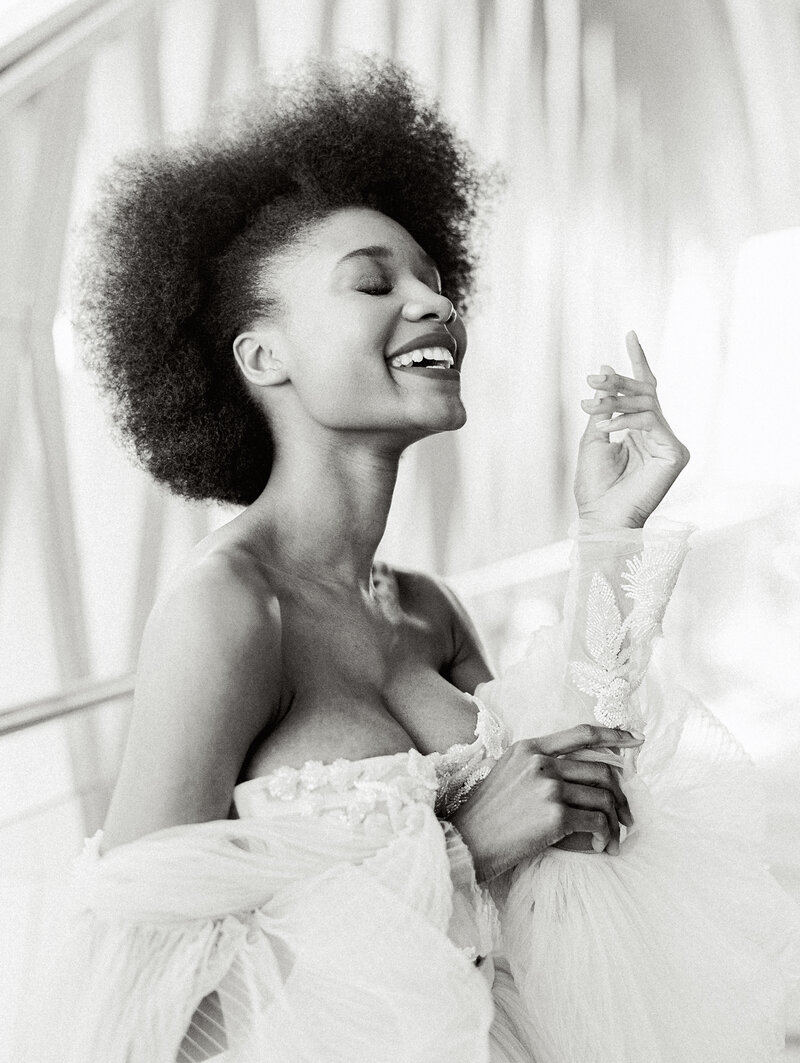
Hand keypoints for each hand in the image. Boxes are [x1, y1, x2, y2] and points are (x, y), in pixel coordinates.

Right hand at [449, 725, 643, 882]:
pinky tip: (599, 847)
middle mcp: (541, 761)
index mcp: (529, 747)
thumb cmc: (488, 814)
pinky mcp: (554, 814)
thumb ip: (539, 765)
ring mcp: (548, 786)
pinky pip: (597, 821)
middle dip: (621, 796)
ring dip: (614, 822)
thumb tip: (583, 775)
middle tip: (627, 817)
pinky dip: (605, 836)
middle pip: (601, 770)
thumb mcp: (508, 774)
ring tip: (611, 839)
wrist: (466, 841)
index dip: (614, 734)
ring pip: (603, 797)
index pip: (581, 733)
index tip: (636, 741)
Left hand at [573, 331, 689, 528]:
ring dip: (615, 401)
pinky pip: (650, 422)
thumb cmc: (595, 485)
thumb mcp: (593, 437)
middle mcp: (658, 434)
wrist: (601, 517)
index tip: (630, 334)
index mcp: (640, 430)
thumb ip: (604, 406)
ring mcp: (669, 443)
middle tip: (592, 380)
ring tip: (590, 407)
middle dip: (617, 383)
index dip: (637, 362)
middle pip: (645, 392)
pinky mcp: (675, 453)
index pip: (643, 390)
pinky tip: (607, 428)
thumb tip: (605, 370)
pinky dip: (626, 420)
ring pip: (646, 404)